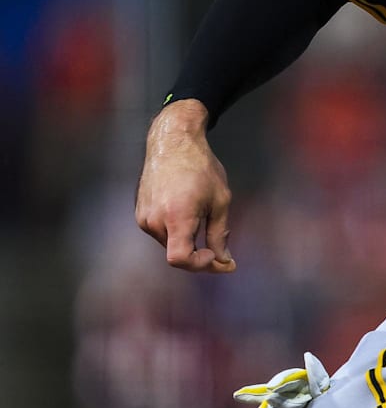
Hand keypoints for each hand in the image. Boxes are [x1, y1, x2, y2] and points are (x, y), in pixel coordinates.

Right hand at [135, 99, 236, 272]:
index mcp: (176, 217)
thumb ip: (220, 234)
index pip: (179, 259)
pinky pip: (161, 232)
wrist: (173, 143)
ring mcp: (144, 217)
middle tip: (221, 254)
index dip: (200, 265)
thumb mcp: (220, 201)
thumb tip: (224, 261)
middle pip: (177, 254)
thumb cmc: (201, 168)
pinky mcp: (140, 214)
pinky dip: (177, 231)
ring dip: (188, 241)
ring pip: (169, 244)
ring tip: (203, 219)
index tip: (216, 256)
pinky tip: (189, 213)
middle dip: (200, 256)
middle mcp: (154, 220)